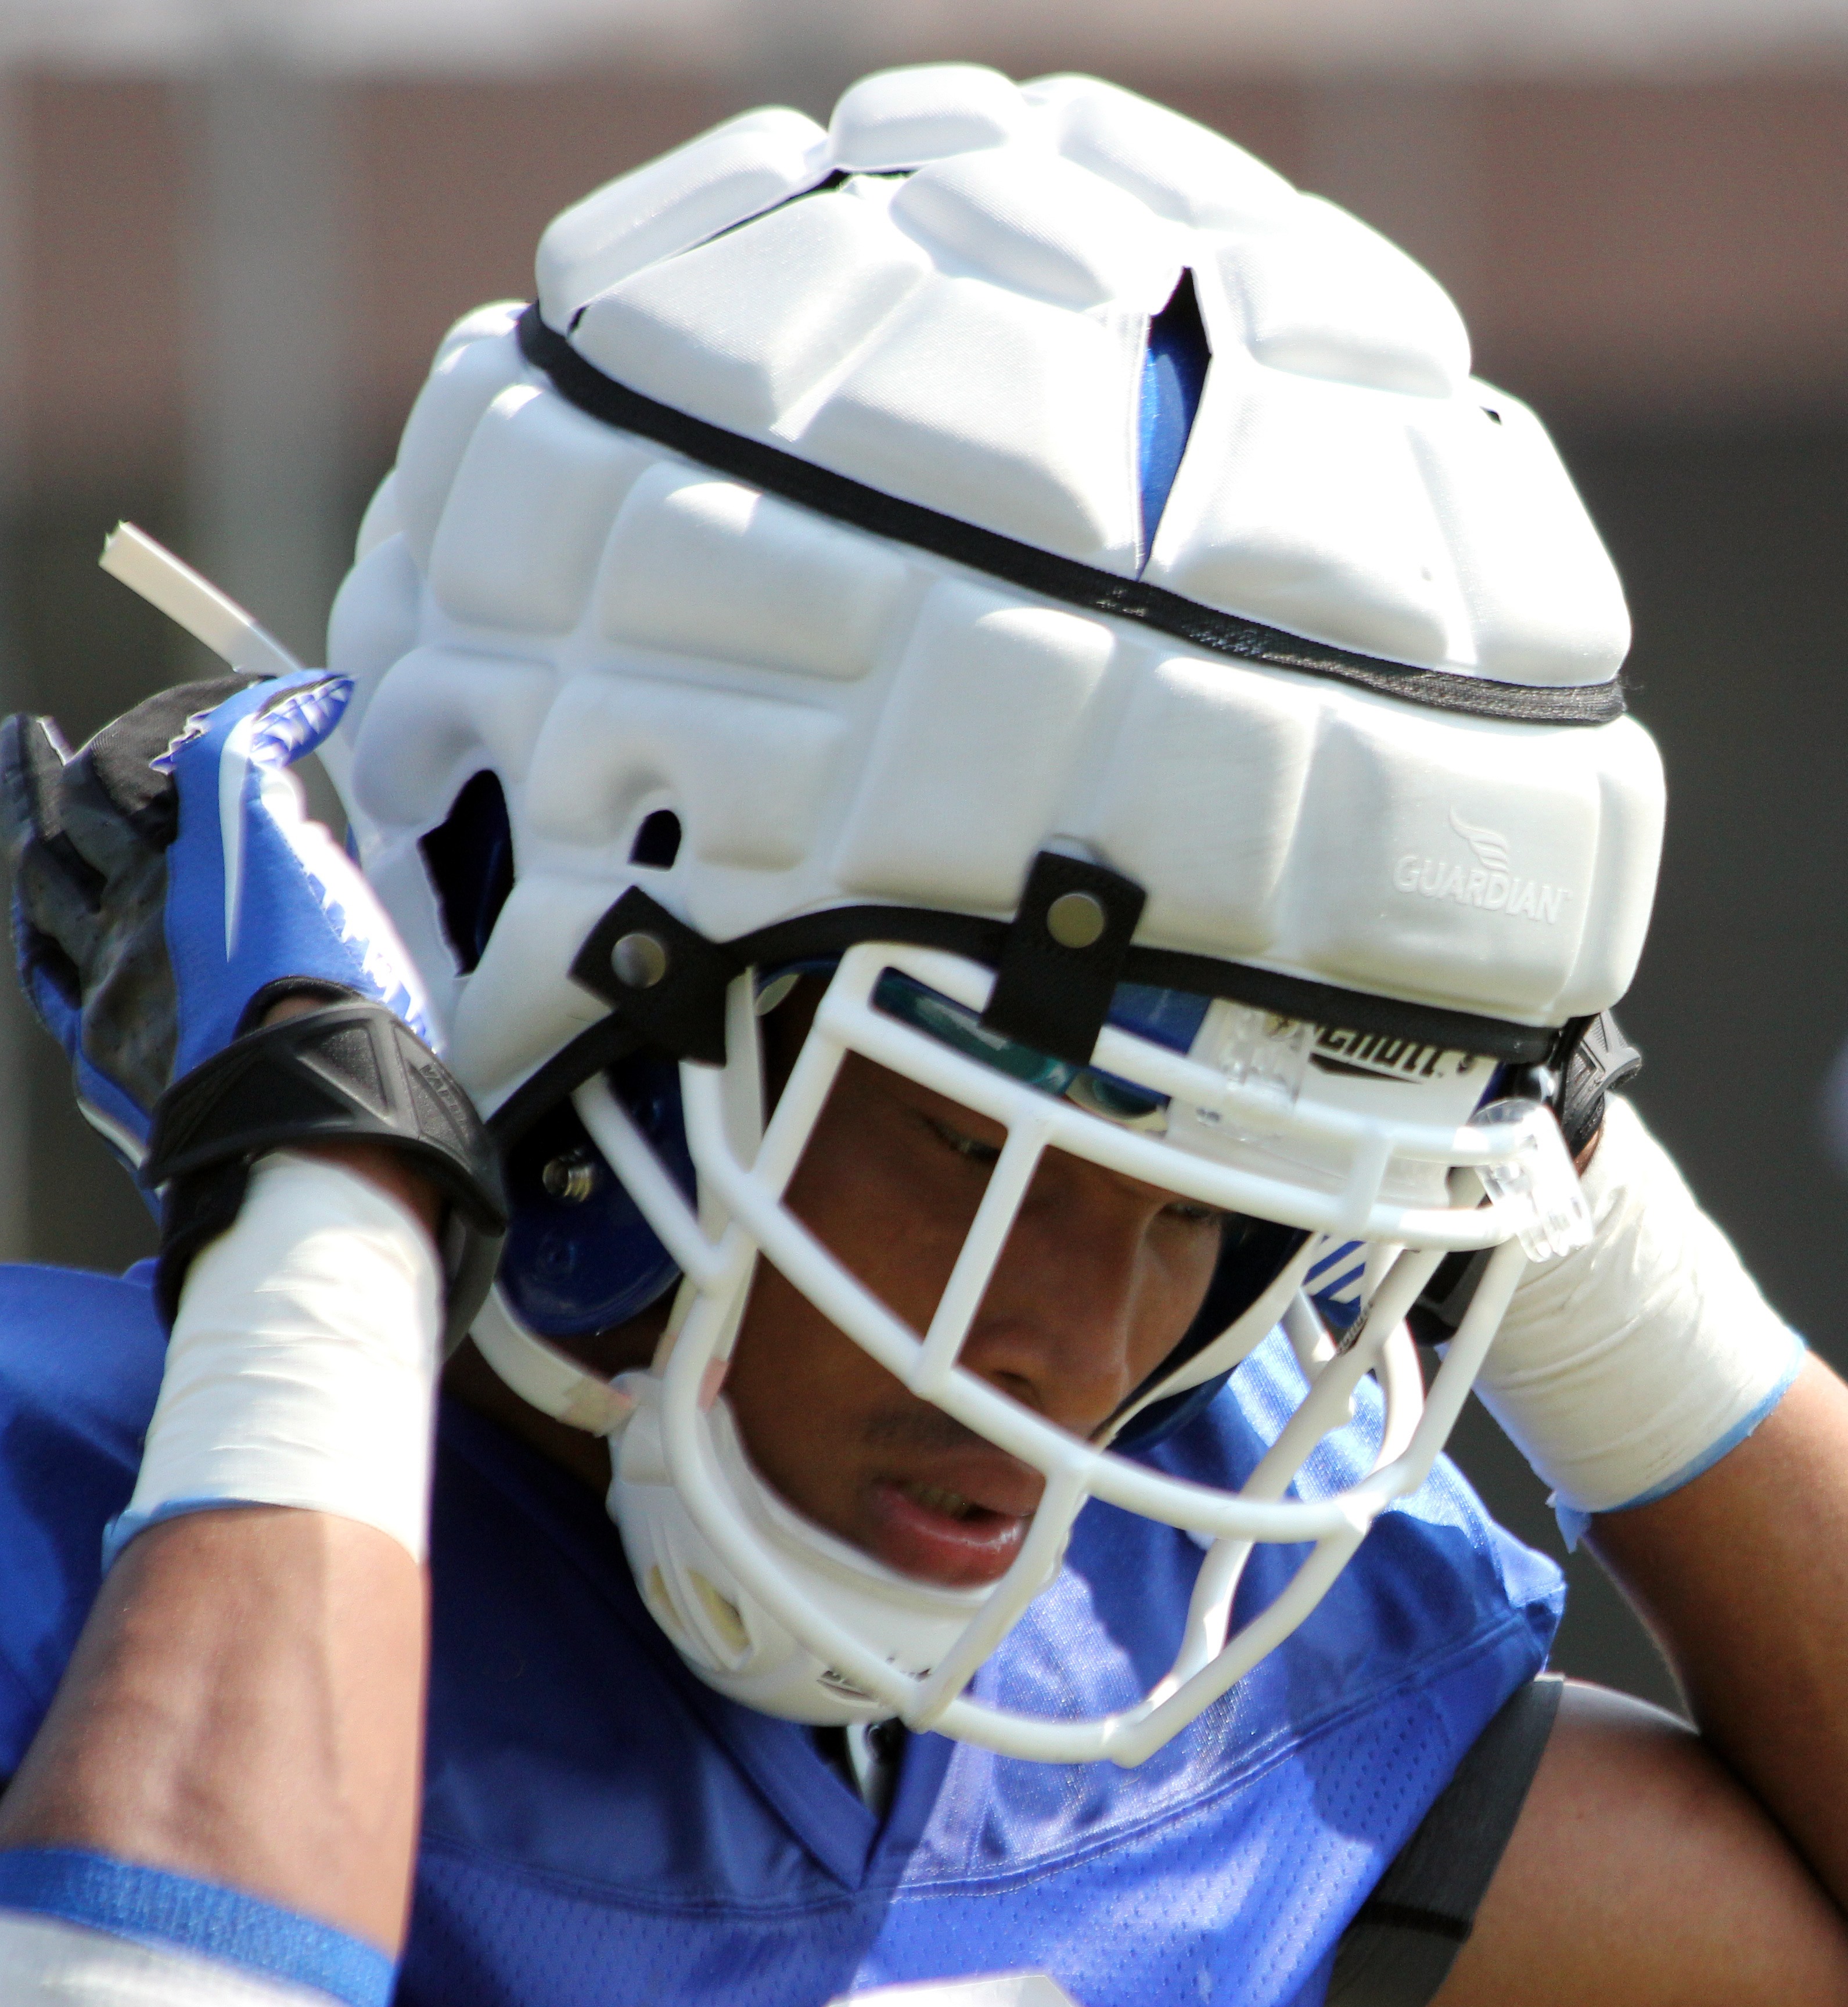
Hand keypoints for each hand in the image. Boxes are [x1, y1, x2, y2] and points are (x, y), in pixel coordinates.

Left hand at [2, 672, 433, 1166]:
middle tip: (34, 734)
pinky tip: (40, 926)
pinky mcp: (101, 1058)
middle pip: (78, 812)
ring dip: (26, 832)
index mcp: (203, 867)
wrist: (310, 1138)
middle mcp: (137, 917)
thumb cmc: (347, 1026)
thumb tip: (275, 807)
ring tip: (19, 801)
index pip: (184, 754)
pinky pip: (51, 979)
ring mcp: (110, 987)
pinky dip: (42, 935)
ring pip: (43, 888)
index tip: (262, 706)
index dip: (210, 715)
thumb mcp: (341, 899)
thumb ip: (288, 837)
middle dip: (54, 767)